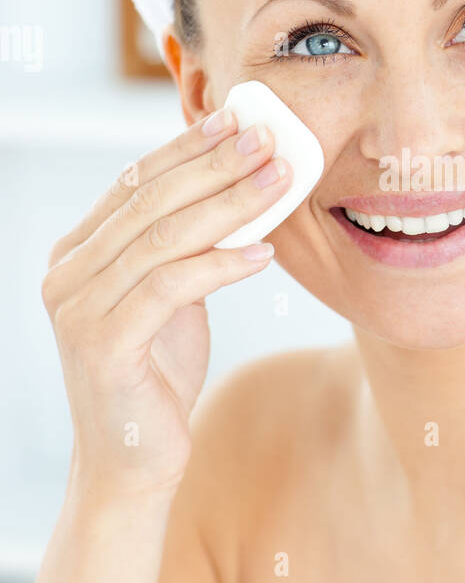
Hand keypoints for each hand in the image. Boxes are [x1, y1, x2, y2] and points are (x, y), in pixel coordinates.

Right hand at [41, 107, 291, 498]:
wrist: (132, 463)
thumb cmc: (156, 375)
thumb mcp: (172, 297)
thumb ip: (185, 248)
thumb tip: (238, 188)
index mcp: (77, 253)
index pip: (134, 183)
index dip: (186, 147)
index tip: (237, 119)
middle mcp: (67, 274)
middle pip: (149, 202)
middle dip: (214, 165)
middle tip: (267, 139)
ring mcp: (78, 309)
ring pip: (162, 239)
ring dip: (228, 204)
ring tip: (279, 181)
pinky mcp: (103, 344)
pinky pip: (171, 287)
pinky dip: (221, 265)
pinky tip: (264, 252)